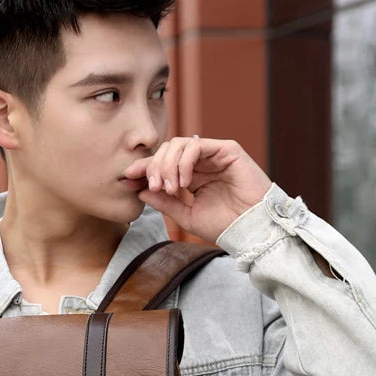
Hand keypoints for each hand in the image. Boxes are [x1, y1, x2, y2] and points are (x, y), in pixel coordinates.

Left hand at [122, 137, 271, 242]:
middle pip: (166, 150)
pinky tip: (184, 183)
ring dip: (167, 165)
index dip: (142, 169)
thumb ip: (164, 202)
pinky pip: (196, 145)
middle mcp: (201, 163)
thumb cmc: (224, 226)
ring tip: (170, 188)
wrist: (251, 230)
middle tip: (153, 187)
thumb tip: (139, 189)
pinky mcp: (227, 149)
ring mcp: (214, 154)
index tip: (125, 178)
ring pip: (178, 145)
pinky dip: (184, 162)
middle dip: (153, 167)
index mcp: (191, 177)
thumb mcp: (186, 215)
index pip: (162, 165)